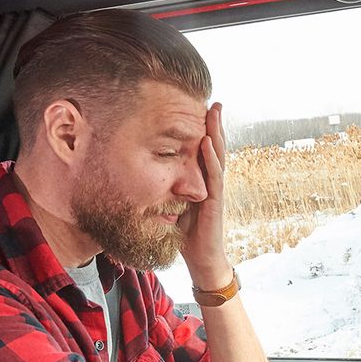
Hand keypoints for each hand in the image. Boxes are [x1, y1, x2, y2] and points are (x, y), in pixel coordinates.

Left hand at [177, 102, 232, 287]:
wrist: (201, 260)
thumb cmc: (187, 235)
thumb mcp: (173, 208)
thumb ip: (167, 192)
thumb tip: (143, 181)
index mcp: (202, 182)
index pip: (205, 152)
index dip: (204, 131)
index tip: (200, 109)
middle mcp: (211, 183)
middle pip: (214, 148)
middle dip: (214, 125)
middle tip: (214, 101)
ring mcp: (215, 191)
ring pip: (217, 156)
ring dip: (216, 134)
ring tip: (214, 112)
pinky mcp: (214, 202)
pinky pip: (213, 176)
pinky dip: (210, 158)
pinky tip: (206, 143)